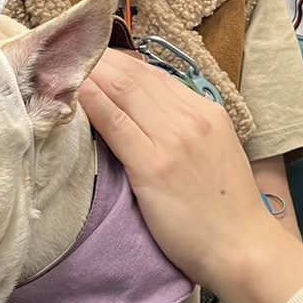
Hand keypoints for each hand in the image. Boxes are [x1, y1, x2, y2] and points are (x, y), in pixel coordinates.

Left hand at [80, 52, 302, 302]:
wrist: (241, 247)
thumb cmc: (225, 210)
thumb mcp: (214, 152)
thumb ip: (185, 128)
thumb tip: (145, 114)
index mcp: (207, 111)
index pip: (154, 74)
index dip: (119, 63)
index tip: (92, 60)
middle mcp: (191, 117)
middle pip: (136, 75)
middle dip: (99, 60)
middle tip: (66, 55)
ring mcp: (172, 139)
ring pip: (123, 90)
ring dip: (89, 73)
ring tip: (61, 66)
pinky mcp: (153, 166)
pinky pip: (115, 123)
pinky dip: (91, 102)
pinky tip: (72, 93)